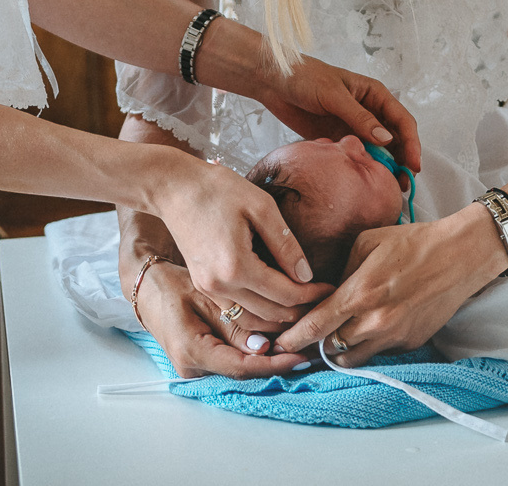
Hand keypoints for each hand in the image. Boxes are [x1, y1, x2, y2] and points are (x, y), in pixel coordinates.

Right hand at [130, 262, 314, 379]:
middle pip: (244, 371)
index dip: (274, 365)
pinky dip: (256, 353)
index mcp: (190, 352)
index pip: (240, 367)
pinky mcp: (201, 363)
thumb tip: (262, 346)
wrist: (146, 288)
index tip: (301, 356)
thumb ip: (231, 322)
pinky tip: (278, 342)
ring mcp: (195, 369)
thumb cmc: (171, 284)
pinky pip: (233, 361)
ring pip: (240, 367)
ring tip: (301, 344)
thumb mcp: (203, 295)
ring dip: (269, 357)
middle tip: (310, 349)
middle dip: (278, 361)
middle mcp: (191, 369)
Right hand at [149, 155, 332, 323]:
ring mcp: (208, 289)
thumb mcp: (261, 206)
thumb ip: (286, 243)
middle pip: (271, 314)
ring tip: (305, 306)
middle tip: (324, 301)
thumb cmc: (218, 189)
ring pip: (253, 320)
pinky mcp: (203, 287)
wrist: (174, 187)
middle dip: (301, 311)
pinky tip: (277, 303)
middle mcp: (220, 286)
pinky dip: (259, 314)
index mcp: (236, 266)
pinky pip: (236, 312)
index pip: (285, 294)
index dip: (313, 295)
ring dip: (280, 318)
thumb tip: (306, 275)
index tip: (332, 289)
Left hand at [257, 54, 423, 172]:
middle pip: (395, 138)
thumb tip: (386, 139)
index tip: (413, 164)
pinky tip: (366, 181)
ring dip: (385, 167)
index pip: (402, 121)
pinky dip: (365, 167)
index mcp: (375, 95)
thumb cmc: (305, 78)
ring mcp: (355, 126)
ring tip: (390, 187)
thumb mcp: (334, 95)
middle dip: (402, 160)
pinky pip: (358, 154)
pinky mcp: (340, 137)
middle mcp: (370, 111)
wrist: (274, 82)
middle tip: (403, 183)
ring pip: (378, 150)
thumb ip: (359, 117)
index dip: (411, 143)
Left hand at [275, 206, 507, 364]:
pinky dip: (367, 345)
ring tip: (331, 338)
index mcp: (360, 293)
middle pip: (329, 349)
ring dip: (338, 351)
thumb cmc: (413, 242)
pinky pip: (378, 352)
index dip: (291, 339)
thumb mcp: (367, 243)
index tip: (276, 343)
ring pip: (352, 358)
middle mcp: (375, 322)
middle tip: (302, 340)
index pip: (315, 326)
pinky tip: (368, 327)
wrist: (459, 256)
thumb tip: (325, 289)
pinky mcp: (410, 343)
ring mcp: (394, 336)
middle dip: (312, 347)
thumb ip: (341, 270)